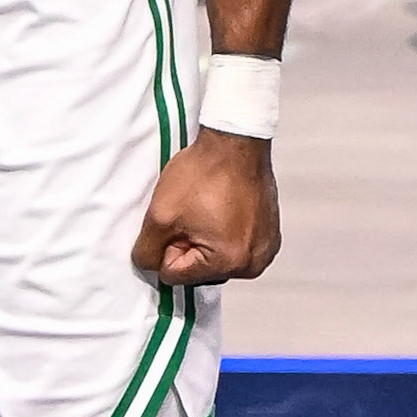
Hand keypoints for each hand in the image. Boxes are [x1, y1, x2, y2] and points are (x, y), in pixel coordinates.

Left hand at [131, 129, 279, 285]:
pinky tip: (224, 204)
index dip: (167, 244)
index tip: (179, 218)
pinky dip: (226, 230)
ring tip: (208, 204)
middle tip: (193, 209)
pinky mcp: (270, 235)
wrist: (235, 141)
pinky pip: (236, 245)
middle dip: (188, 243)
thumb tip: (150, 267)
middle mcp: (253, 264)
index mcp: (230, 263)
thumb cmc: (204, 172)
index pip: (175, 274)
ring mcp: (265, 250)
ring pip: (217, 258)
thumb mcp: (160, 213)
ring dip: (206, 236)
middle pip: (199, 270)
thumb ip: (147, 250)